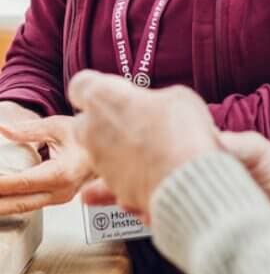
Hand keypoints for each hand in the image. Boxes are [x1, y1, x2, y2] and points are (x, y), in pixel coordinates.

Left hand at [0, 116, 93, 215]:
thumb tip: (3, 129)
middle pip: (19, 203)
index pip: (22, 182)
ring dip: (1, 205)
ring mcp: (61, 199)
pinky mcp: (57, 200)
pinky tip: (0, 199)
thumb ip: (29, 130)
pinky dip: (11, 202)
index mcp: (63, 173)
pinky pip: (30, 205)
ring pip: (23, 208)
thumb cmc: (86, 135)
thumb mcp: (57, 126)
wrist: (109, 147)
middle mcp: (62, 192)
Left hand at [69, 72, 218, 221]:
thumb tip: (156, 107)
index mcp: (103, 98)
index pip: (81, 85)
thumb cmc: (180, 133)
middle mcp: (93, 130)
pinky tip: (138, 176)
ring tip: (149, 147)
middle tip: (133, 117)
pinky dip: (120, 181)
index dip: (97, 86)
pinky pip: (108, 184)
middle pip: (85, 121)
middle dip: (104, 120)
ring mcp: (100, 162)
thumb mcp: (177, 97)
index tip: (112, 88)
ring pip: (98, 152)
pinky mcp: (112, 189)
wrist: (184, 179)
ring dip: (117, 149)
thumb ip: (154, 99)